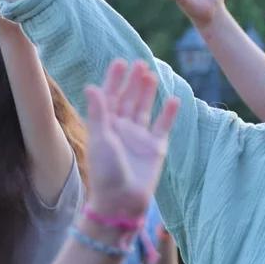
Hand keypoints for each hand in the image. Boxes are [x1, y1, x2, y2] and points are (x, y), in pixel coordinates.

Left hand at [82, 59, 178, 219]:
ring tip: (151, 74)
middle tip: (139, 62)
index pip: (110, 97)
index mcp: (105, 126)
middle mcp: (122, 129)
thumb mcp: (100, 139)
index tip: (120, 62)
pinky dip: (168, 114)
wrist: (122, 201)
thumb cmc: (106, 172)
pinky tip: (173, 98)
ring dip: (148, 92)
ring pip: (145, 109)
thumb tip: (92, 86)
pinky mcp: (156, 148)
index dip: (114, 80)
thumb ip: (98, 113)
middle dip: (133, 82)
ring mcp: (139, 138)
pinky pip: (163, 126)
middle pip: (128, 100)